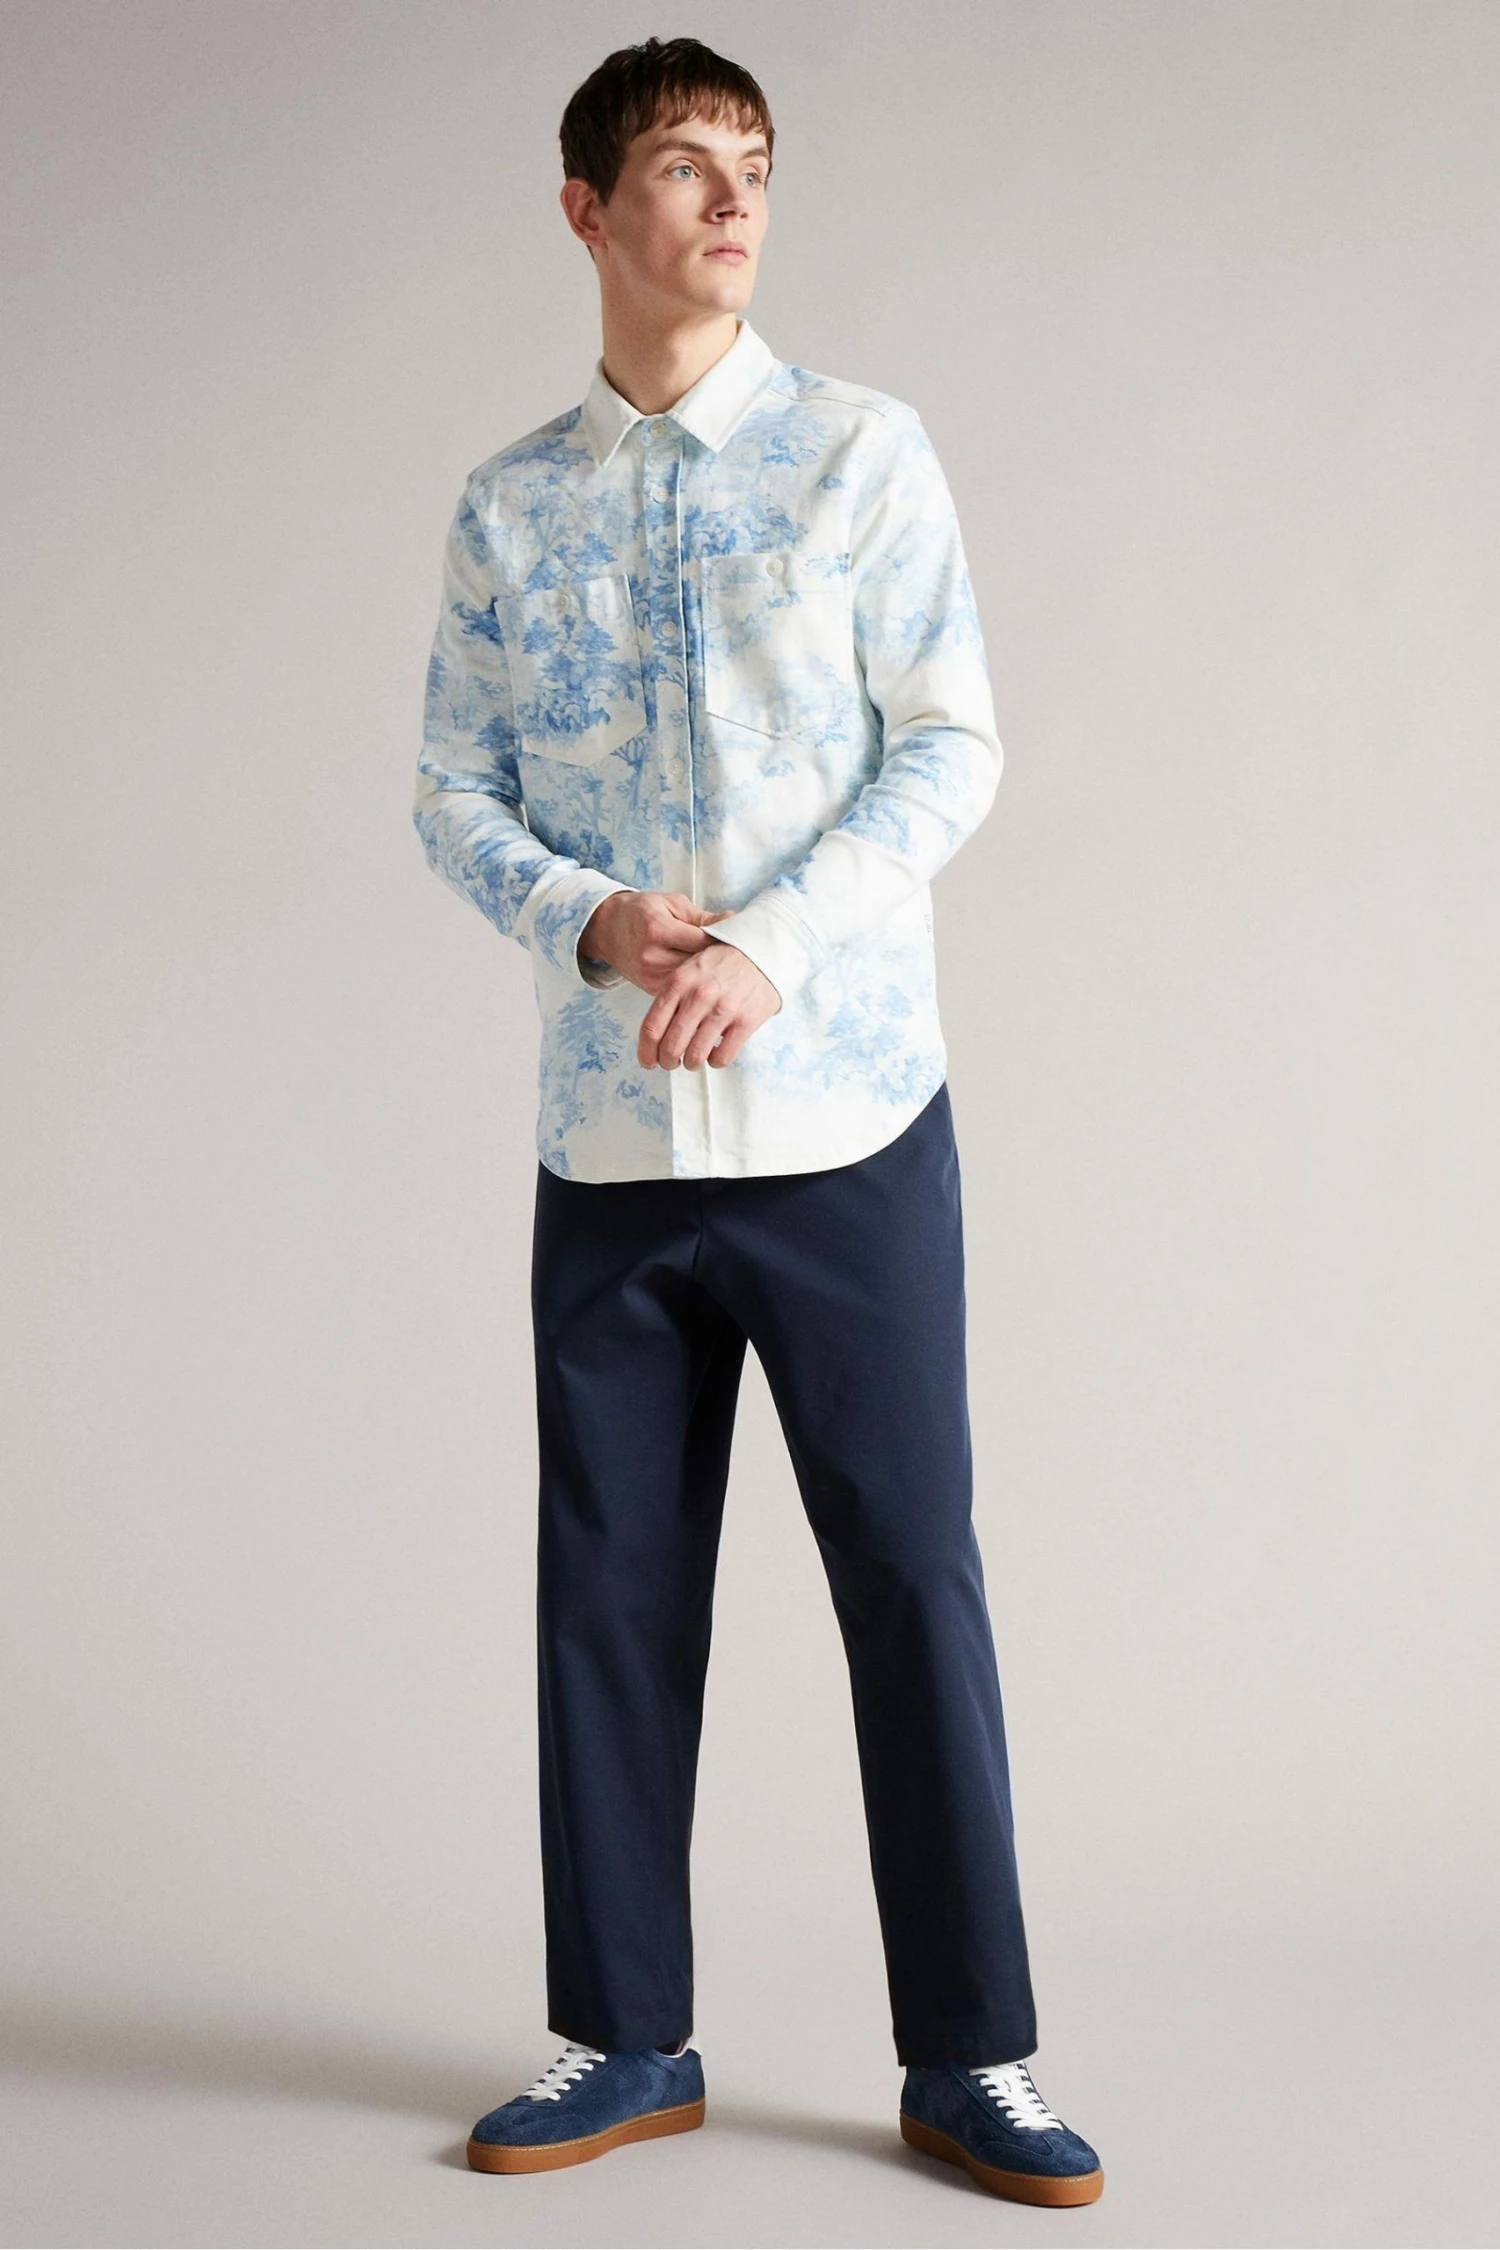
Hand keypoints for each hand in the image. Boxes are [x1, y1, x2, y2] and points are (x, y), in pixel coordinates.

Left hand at [578, 890, 782, 1068]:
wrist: (764, 950)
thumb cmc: (725, 961)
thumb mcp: (691, 967)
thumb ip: (672, 995)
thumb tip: (657, 1033)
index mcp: (679, 982)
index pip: (652, 1026)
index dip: (646, 1051)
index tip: (647, 1062)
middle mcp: (698, 996)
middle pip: (671, 1046)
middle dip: (667, 1061)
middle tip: (671, 1063)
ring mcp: (723, 1009)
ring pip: (695, 1056)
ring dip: (691, 1063)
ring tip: (693, 1059)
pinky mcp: (745, 1021)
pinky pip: (722, 1057)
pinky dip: (715, 1061)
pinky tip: (716, 1053)